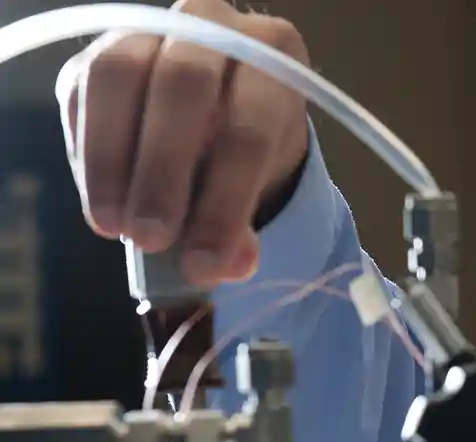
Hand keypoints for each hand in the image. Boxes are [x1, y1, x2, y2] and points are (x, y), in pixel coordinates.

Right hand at [56, 0, 311, 286]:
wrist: (221, 107)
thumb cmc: (248, 145)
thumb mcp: (264, 181)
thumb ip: (248, 220)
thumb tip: (230, 264)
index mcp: (275, 53)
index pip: (252, 126)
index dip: (227, 201)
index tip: (206, 262)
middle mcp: (214, 24)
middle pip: (183, 84)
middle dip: (163, 171)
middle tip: (151, 238)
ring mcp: (151, 29)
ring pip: (118, 75)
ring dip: (112, 160)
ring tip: (115, 226)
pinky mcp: (100, 47)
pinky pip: (82, 92)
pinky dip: (89, 154)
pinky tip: (101, 203)